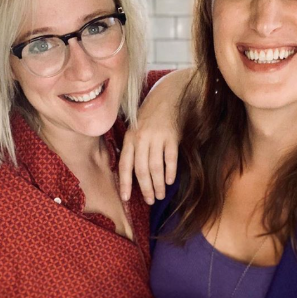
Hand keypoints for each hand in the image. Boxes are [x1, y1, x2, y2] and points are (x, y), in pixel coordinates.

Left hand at [119, 69, 191, 204]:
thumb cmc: (149, 116)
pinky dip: (170, 171)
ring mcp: (156, 137)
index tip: (126, 198)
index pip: (125, 165)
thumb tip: (131, 172)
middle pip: (141, 170)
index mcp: (129, 139)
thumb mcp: (135, 129)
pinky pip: (170, 158)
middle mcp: (141, 139)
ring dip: (158, 184)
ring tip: (161, 195)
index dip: (125, 183)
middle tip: (150, 201)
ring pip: (155, 167)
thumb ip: (133, 148)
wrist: (167, 96)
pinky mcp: (171, 136)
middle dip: (145, 188)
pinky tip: (170, 181)